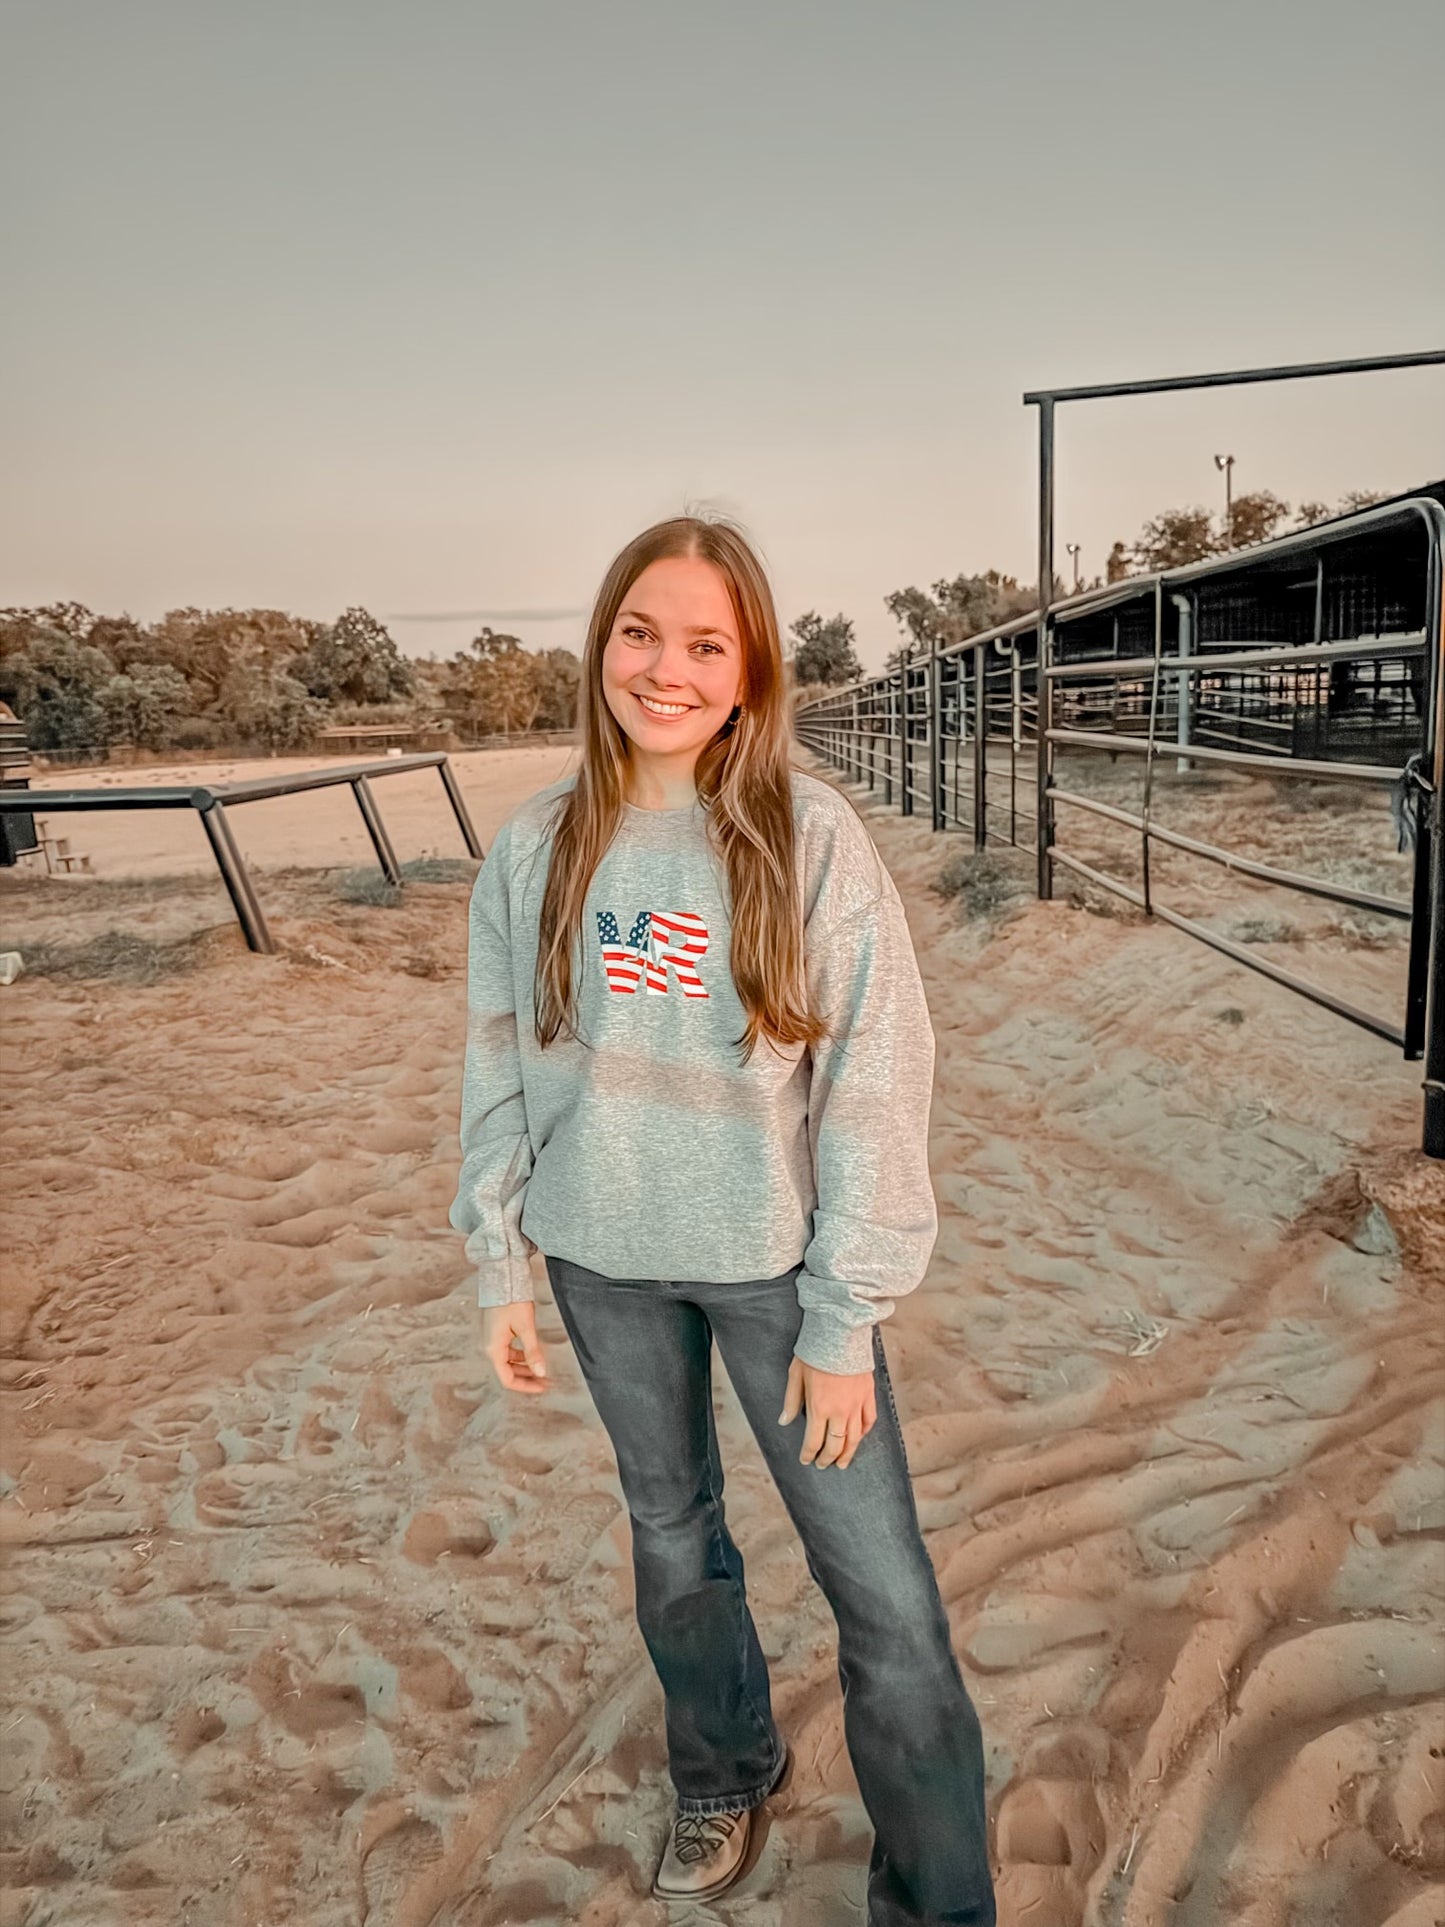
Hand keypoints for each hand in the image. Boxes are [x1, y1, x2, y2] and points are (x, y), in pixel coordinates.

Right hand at [484, 1302, 548, 1394]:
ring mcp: (492, 1340)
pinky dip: (520, 1355)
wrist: (501, 1278)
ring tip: (542, 1368)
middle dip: (527, 1377)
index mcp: (493, 1350)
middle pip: (507, 1372)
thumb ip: (533, 1352)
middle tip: (546, 1380)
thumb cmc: (511, 1300)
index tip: (543, 1386)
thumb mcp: (525, 1327)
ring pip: (508, 1361)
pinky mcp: (496, 1332)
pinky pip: (508, 1350)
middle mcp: (490, 1348)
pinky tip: (533, 1353)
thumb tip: (541, 1373)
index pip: (508, 1380)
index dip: (526, 1386)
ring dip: (524, 1366)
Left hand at [779, 1354, 876, 1468]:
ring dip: (848, 1453)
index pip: (814, 1441)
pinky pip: (869, 1420)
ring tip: (843, 1462)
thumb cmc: (814, 1353)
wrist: (839, 1334)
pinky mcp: (868, 1395)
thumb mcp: (795, 1375)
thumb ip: (791, 1401)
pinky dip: (864, 1432)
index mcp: (819, 1408)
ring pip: (854, 1438)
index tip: (806, 1460)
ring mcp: (857, 1404)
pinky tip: (859, 1438)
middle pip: (835, 1445)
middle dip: (828, 1458)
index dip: (809, 1454)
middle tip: (823, 1465)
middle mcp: (840, 1411)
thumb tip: (784, 1422)